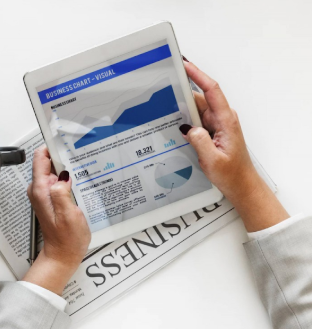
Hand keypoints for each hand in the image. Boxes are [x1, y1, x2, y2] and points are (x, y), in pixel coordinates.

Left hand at [22, 147, 89, 293]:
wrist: (63, 255)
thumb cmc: (67, 239)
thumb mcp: (69, 215)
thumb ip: (62, 193)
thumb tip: (62, 175)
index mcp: (41, 190)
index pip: (40, 158)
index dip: (52, 146)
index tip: (64, 139)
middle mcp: (39, 189)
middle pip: (48, 162)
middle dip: (63, 156)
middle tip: (81, 153)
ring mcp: (45, 194)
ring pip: (55, 171)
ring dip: (67, 167)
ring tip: (84, 165)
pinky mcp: (52, 198)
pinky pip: (58, 181)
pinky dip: (68, 178)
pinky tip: (80, 181)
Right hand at [181, 59, 287, 230]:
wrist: (242, 185)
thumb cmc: (232, 174)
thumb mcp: (212, 160)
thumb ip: (199, 141)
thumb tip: (187, 127)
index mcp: (226, 121)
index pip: (212, 90)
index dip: (198, 75)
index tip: (185, 65)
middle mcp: (222, 119)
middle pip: (199, 97)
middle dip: (182, 91)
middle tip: (165, 85)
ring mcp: (216, 124)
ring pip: (195, 109)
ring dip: (181, 108)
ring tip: (164, 107)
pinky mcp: (211, 131)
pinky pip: (195, 120)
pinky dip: (184, 119)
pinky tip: (173, 123)